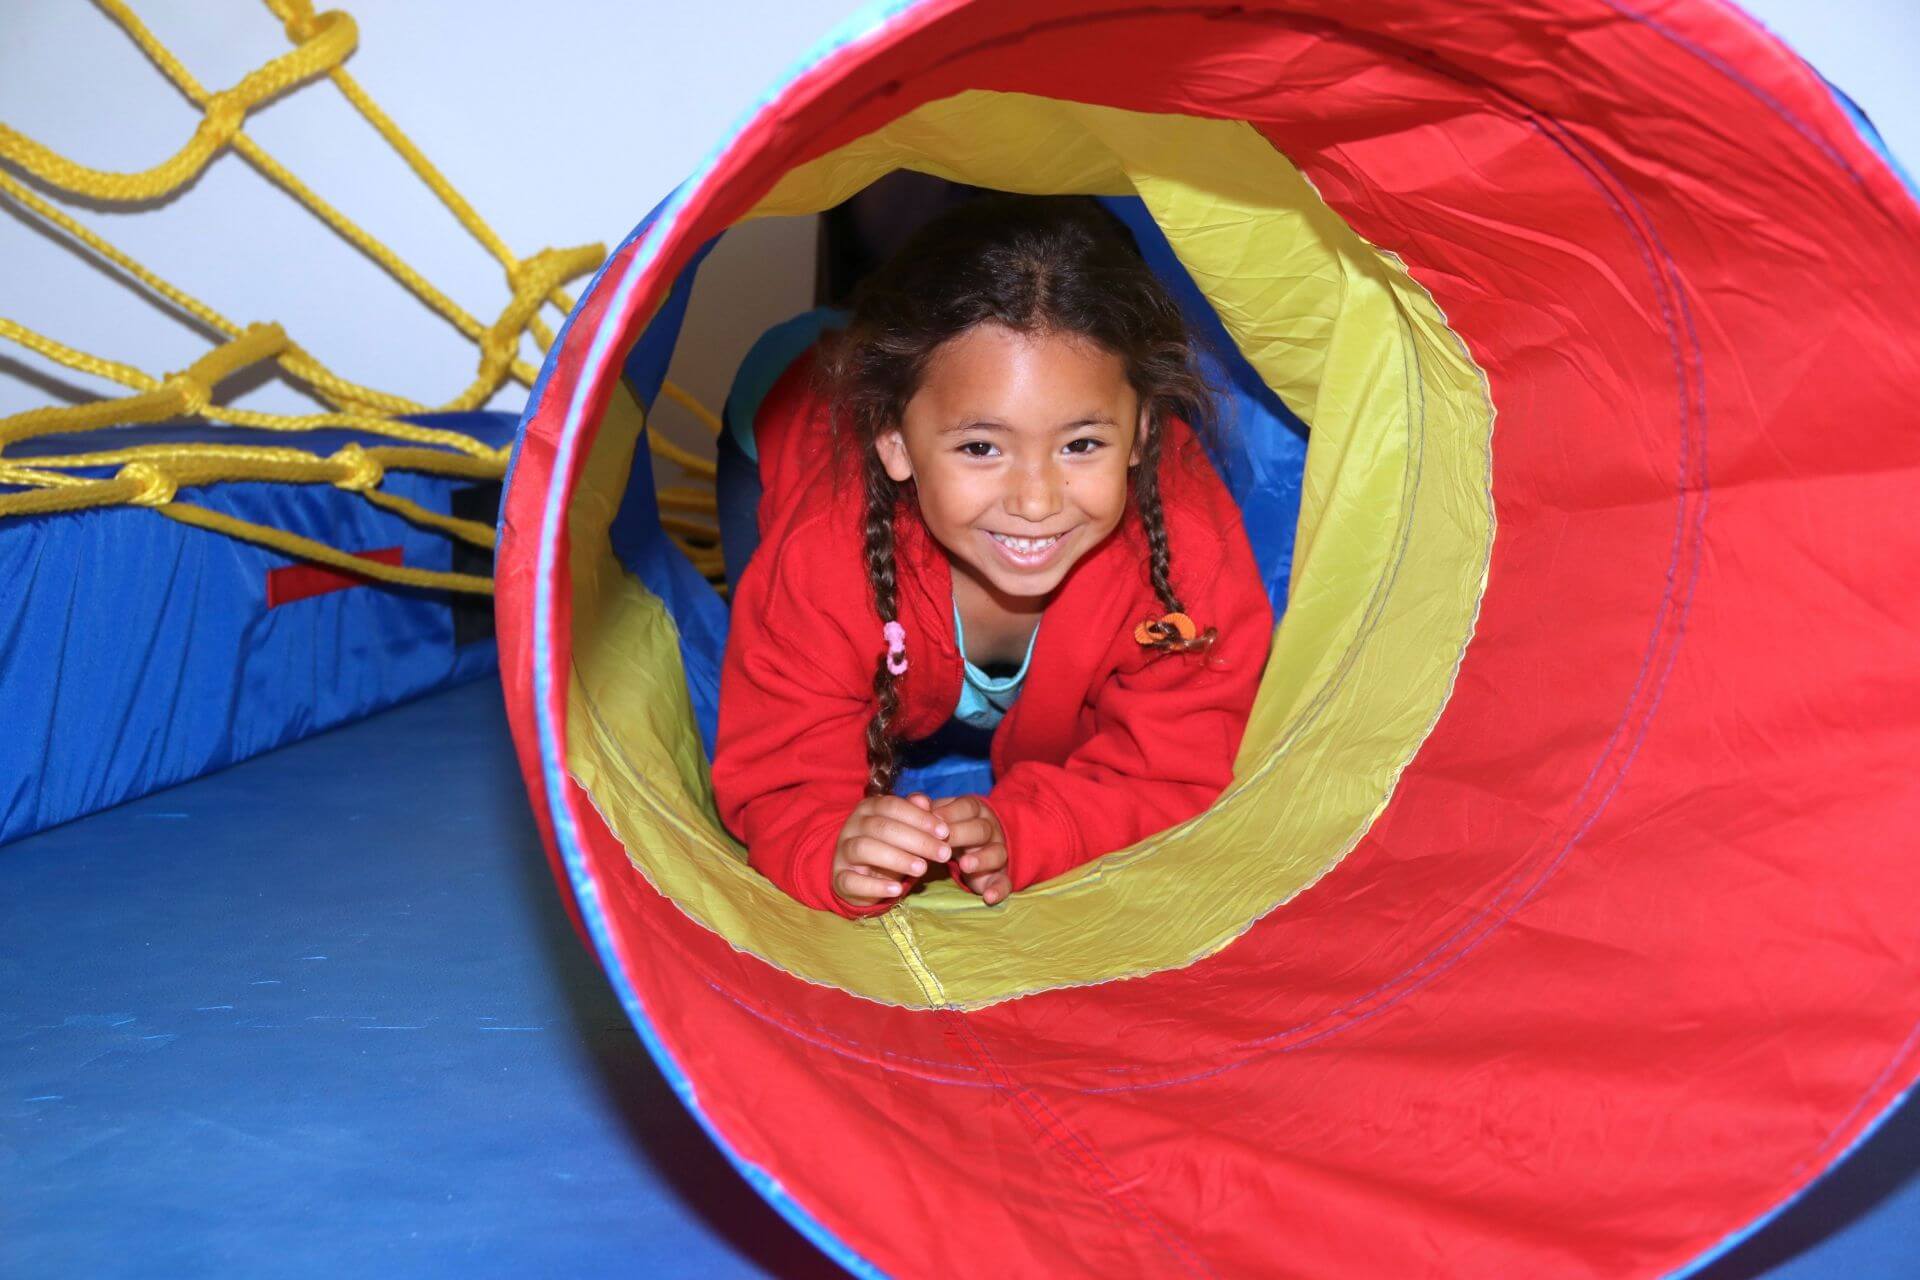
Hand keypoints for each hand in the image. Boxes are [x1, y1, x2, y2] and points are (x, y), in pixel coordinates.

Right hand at [832, 792, 951, 908]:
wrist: (858, 875)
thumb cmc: (888, 846)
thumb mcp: (904, 828)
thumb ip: (915, 814)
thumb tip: (924, 802)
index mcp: (868, 808)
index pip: (892, 806)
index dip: (919, 817)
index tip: (945, 831)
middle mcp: (852, 826)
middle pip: (881, 827)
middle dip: (916, 839)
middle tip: (943, 853)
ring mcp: (843, 852)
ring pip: (864, 849)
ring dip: (896, 859)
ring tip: (922, 869)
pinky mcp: (839, 878)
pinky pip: (852, 881)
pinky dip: (875, 886)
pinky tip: (897, 890)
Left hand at [931, 795, 1010, 905]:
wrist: (979, 843)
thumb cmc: (953, 826)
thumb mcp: (942, 814)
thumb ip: (928, 809)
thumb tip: (915, 800)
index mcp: (975, 811)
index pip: (968, 807)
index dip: (951, 813)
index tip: (934, 820)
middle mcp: (990, 829)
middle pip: (981, 829)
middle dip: (961, 835)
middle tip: (942, 845)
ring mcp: (998, 852)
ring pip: (996, 853)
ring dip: (981, 859)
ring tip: (965, 866)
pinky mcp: (1001, 875)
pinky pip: (1005, 882)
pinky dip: (999, 889)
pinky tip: (988, 897)